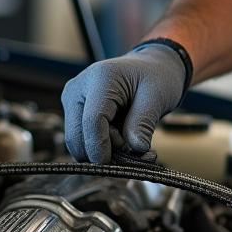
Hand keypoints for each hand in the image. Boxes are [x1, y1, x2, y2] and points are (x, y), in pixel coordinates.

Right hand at [61, 44, 186, 162]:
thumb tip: (136, 149)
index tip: (123, 163)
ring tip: (129, 140)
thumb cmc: (155, 78)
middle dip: (103, 152)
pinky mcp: (73, 111)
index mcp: (100, 78)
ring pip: (77, 143)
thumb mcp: (158, 97)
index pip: (92, 121)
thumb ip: (143, 123)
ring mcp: (72, 100)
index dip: (103, 147)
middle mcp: (78, 88)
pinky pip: (82, 140)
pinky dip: (100, 148)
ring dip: (102, 151)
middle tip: (133, 151)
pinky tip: (120, 139)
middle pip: (78, 136)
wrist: (150, 68)